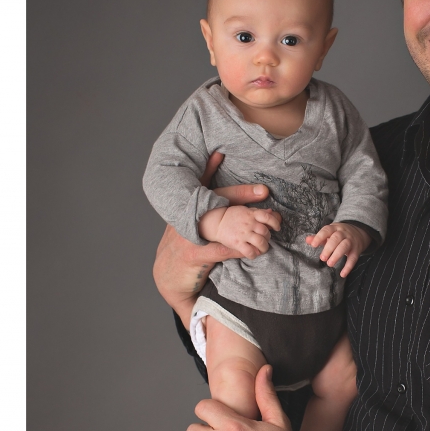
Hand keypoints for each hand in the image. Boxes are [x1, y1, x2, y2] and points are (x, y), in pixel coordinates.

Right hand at [153, 150, 280, 326]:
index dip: (209, 167)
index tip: (220, 153)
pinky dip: (235, 250)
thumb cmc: (183, 249)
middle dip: (241, 194)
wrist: (166, 277)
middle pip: (216, 201)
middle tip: (263, 190)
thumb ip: (207, 211)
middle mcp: (185, 218)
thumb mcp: (190, 225)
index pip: (200, 184)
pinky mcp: (193, 255)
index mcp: (185, 209)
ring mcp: (187, 236)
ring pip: (220, 225)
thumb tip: (224, 189)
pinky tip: (249, 250)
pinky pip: (218, 250)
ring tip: (264, 223)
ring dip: (245, 224)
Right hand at [199, 204, 279, 255]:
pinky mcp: (237, 243)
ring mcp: (243, 234)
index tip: (277, 228)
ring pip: (260, 242)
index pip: (268, 217)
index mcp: (251, 214)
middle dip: (268, 237)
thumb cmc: (233, 216)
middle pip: (265, 232)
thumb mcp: (246, 210)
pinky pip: (249, 251)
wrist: (217, 222)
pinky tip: (254, 254)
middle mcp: (249, 223)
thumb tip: (271, 212)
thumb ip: (258, 212)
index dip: (275, 223)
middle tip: (265, 240)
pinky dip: (254, 254)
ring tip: (262, 248)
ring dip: (264, 247)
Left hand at [305, 222, 371, 277]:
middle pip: (336, 238)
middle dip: (329, 248)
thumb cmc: (340, 234)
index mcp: (334, 228)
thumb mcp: (330, 233)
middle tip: (322, 258)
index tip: (313, 245)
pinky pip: (353, 258)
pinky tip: (342, 274)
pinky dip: (348, 266)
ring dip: (337, 255)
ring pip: (345, 246)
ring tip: (330, 264)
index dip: (320, 237)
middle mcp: (343, 233)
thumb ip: (319, 237)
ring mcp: (351, 241)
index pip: (327, 230)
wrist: (359, 232)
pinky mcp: (357, 250)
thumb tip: (307, 240)